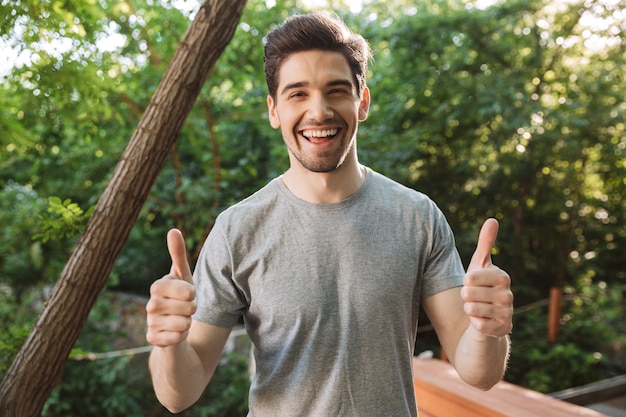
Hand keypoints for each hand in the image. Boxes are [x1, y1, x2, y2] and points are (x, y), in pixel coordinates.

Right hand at [146, 229, 196, 346]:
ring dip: (188, 322)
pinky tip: (177, 333)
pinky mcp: (152, 339)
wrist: (174, 329)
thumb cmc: (181, 299)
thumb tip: (173, 230)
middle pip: (187, 307)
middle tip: (188, 309)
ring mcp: (150, 322)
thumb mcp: (183, 277)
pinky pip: (176, 338)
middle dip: (193, 309)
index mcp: (157, 286)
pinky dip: (181, 336)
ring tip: (183, 320)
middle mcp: (150, 304)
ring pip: (183, 323)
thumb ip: (178, 255)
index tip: (190, 294)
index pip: (183, 288)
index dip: (191, 293)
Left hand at [461, 219, 512, 337]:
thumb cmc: (480, 287)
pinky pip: (477, 325)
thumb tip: (492, 219)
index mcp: (503, 277)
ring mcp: (507, 314)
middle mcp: (509, 295)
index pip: (470, 277)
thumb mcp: (480, 265)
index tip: (473, 284)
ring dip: (469, 309)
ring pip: (471, 309)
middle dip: (466, 296)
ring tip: (477, 308)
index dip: (465, 282)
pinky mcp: (503, 330)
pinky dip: (474, 323)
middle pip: (468, 293)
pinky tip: (482, 321)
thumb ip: (485, 243)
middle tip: (474, 298)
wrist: (486, 317)